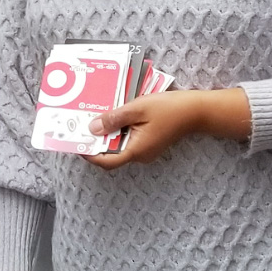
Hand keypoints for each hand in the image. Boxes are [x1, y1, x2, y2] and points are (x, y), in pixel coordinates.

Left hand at [83, 88, 250, 169]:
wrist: (196, 110)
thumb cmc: (168, 109)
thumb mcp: (137, 109)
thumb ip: (114, 119)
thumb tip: (92, 128)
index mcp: (137, 150)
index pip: (107, 161)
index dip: (89, 155)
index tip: (75, 143)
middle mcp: (140, 154)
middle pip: (111, 153)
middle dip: (95, 141)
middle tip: (79, 126)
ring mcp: (146, 149)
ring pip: (119, 145)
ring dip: (106, 134)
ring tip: (92, 118)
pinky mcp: (149, 141)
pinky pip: (128, 139)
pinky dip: (117, 130)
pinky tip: (111, 116)